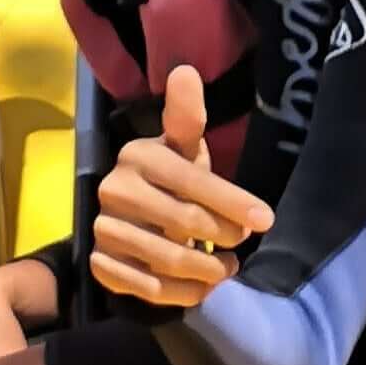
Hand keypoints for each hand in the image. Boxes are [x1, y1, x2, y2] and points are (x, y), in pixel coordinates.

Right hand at [89, 65, 272, 304]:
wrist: (130, 216)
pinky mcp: (99, 264)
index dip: (233, 202)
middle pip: (184, 223)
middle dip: (224, 237)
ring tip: (226, 268)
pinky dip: (184, 294)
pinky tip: (202, 286)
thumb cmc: (170, 177)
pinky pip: (148, 289)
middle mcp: (113, 191)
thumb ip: (187, 116)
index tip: (265, 220)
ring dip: (208, 271)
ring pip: (168, 261)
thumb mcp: (183, 146)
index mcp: (139, 156)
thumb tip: (187, 71)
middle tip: (242, 245)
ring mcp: (104, 229)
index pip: (193, 182)